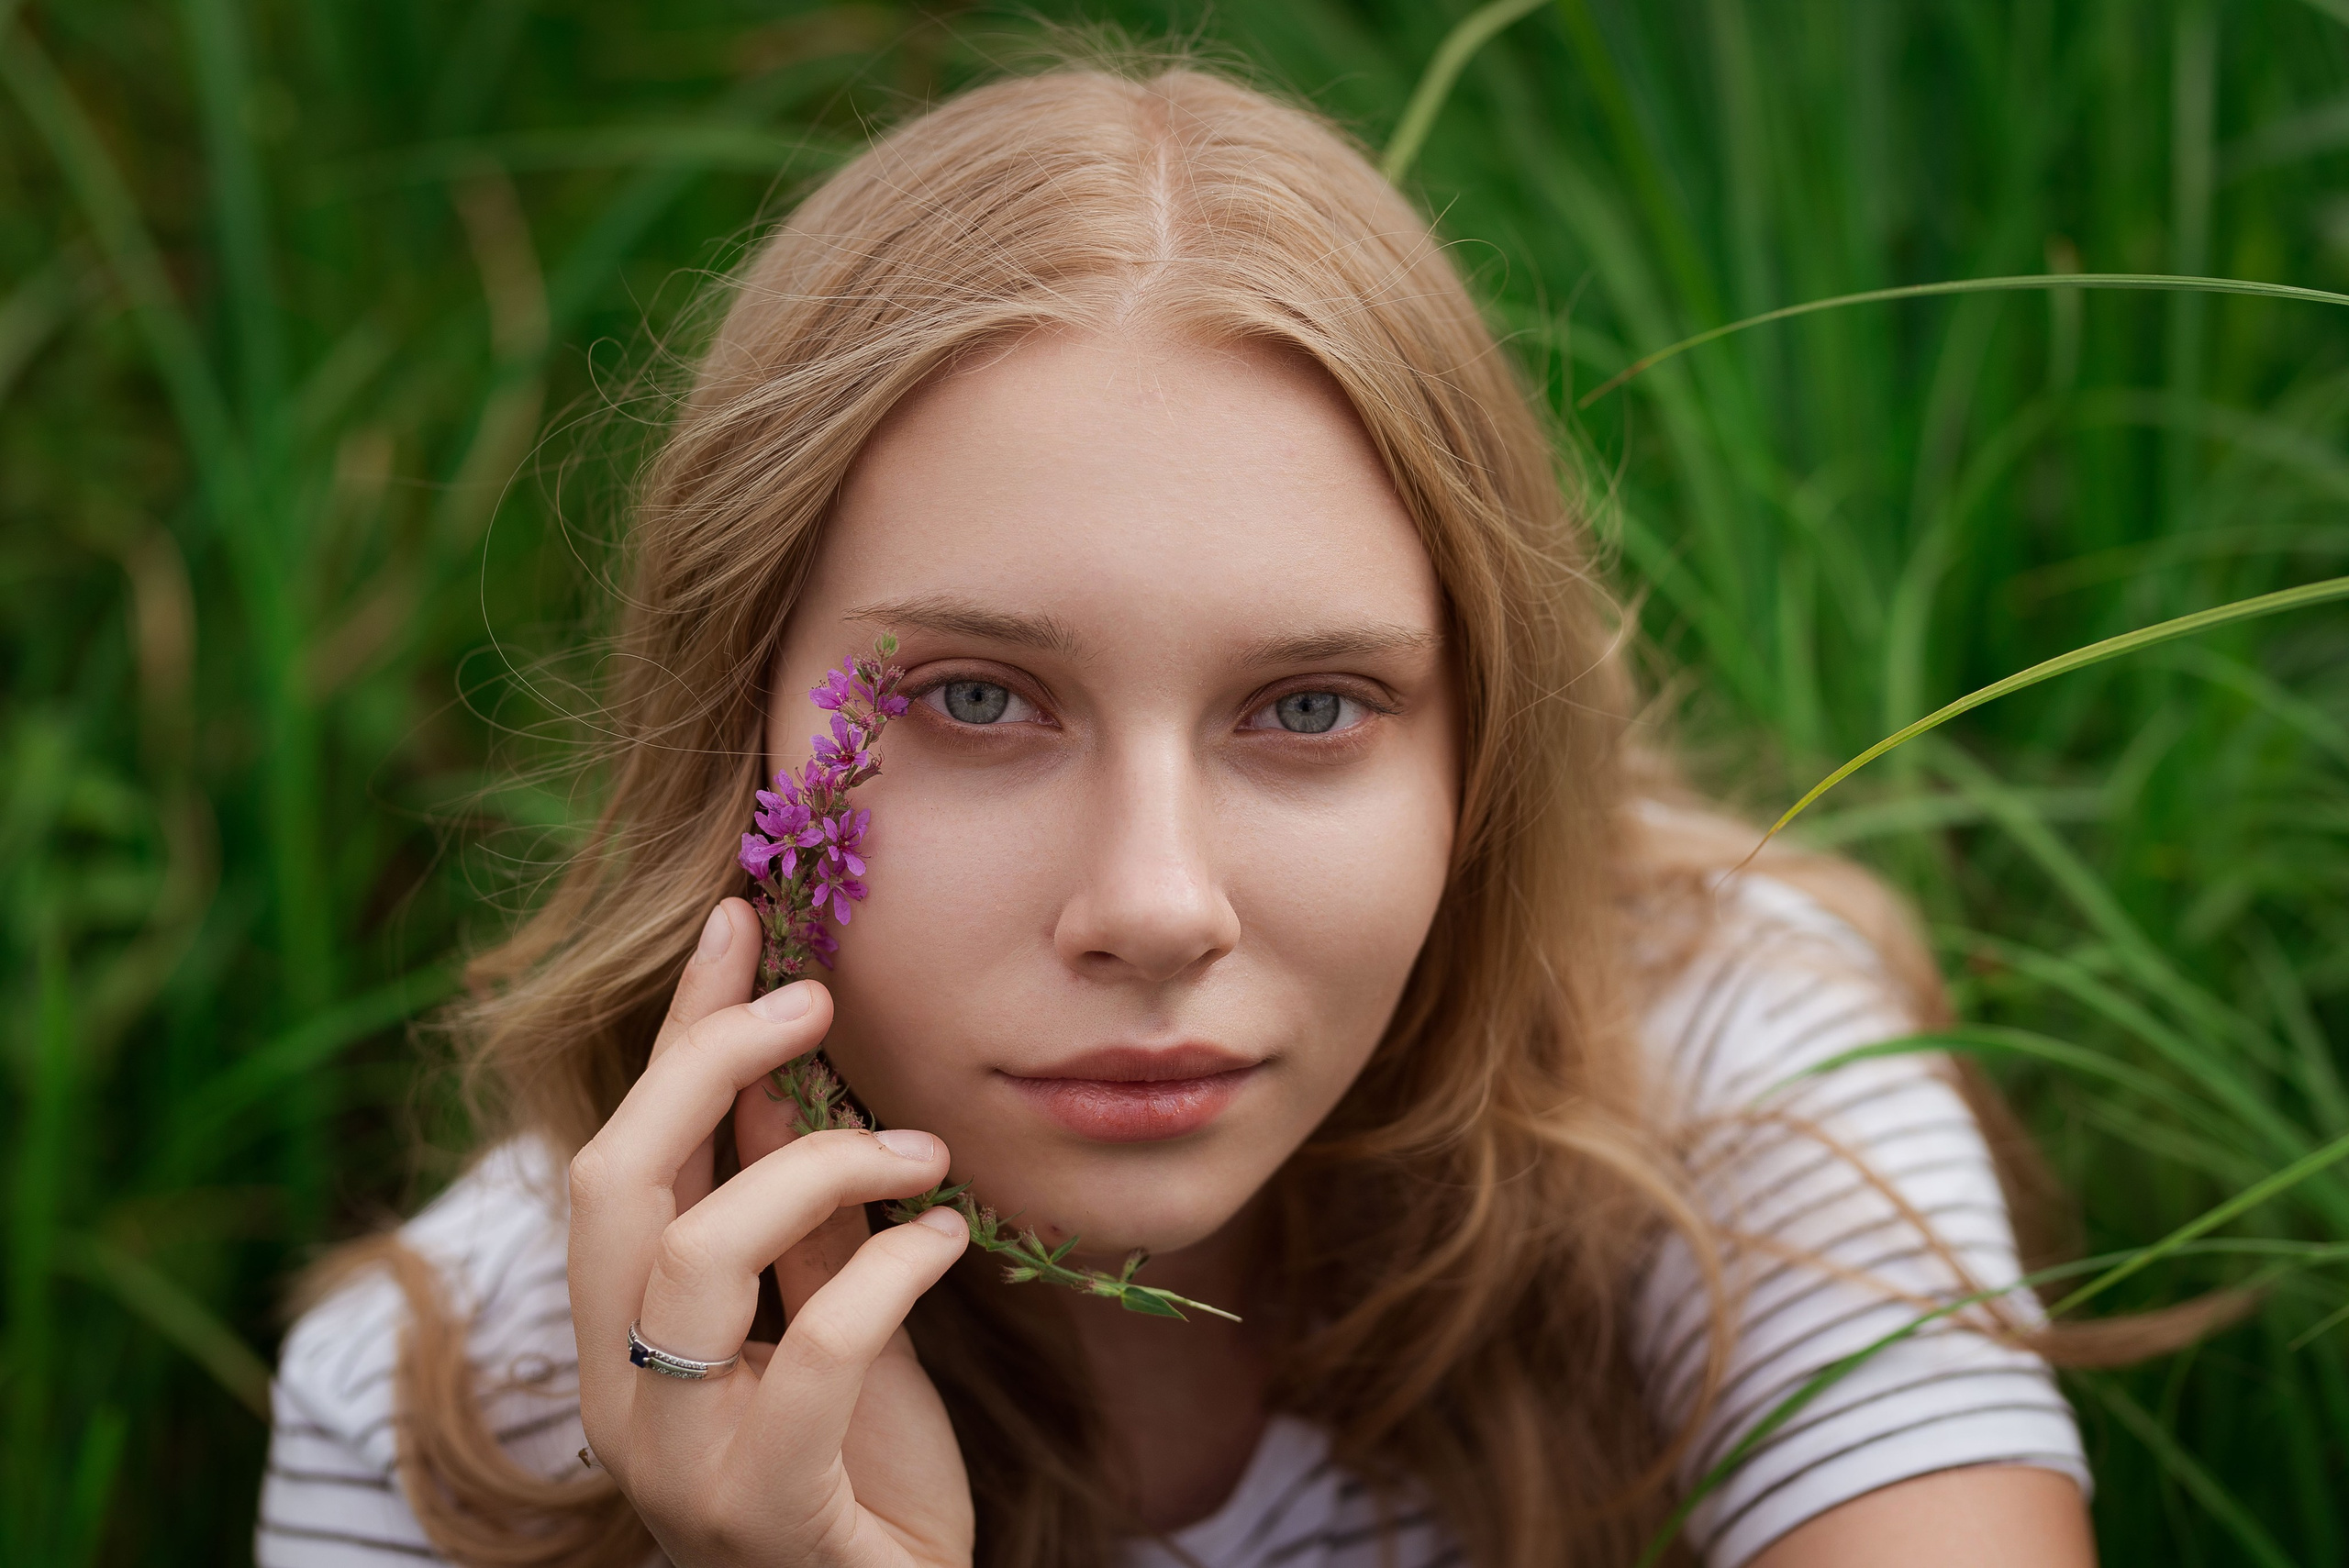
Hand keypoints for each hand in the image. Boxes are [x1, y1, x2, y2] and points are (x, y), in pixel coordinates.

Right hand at [567, 897, 975, 1567]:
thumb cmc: (861, 1468)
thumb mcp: (822, 1310)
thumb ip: (788, 1208)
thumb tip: (771, 1069)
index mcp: (622, 1335)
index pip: (620, 1149)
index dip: (676, 1031)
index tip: (739, 924)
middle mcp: (620, 1394)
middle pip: (614, 1180)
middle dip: (711, 1060)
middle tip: (820, 1000)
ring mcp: (679, 1459)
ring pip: (693, 1252)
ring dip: (816, 1165)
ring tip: (920, 1151)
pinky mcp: (767, 1509)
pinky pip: (818, 1351)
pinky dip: (894, 1267)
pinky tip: (950, 1236)